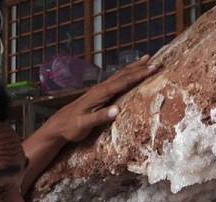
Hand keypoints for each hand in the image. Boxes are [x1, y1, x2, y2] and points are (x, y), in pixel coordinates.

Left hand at [44, 55, 159, 142]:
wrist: (58, 125)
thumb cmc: (71, 127)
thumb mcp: (85, 124)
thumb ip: (101, 117)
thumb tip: (117, 110)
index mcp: (100, 94)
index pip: (123, 82)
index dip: (139, 75)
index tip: (152, 69)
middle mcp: (100, 88)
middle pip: (123, 74)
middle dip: (140, 68)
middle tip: (156, 62)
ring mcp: (99, 90)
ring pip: (120, 75)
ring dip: (134, 67)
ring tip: (146, 59)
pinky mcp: (99, 94)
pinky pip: (116, 80)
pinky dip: (126, 74)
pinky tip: (130, 73)